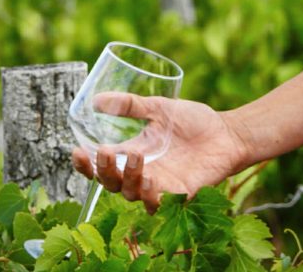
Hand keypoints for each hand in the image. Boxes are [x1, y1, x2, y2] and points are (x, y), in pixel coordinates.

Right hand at [72, 94, 247, 213]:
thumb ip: (130, 104)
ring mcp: (160, 185)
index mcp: (133, 152)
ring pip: (131, 194)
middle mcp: (142, 173)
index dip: (86, 163)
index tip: (76, 151)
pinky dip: (150, 193)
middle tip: (101, 152)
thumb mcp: (158, 108)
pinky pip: (159, 202)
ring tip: (134, 157)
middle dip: (102, 172)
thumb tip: (96, 99)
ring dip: (127, 179)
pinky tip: (148, 178)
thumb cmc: (192, 120)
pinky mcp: (179, 194)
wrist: (226, 132)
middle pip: (111, 183)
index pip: (102, 164)